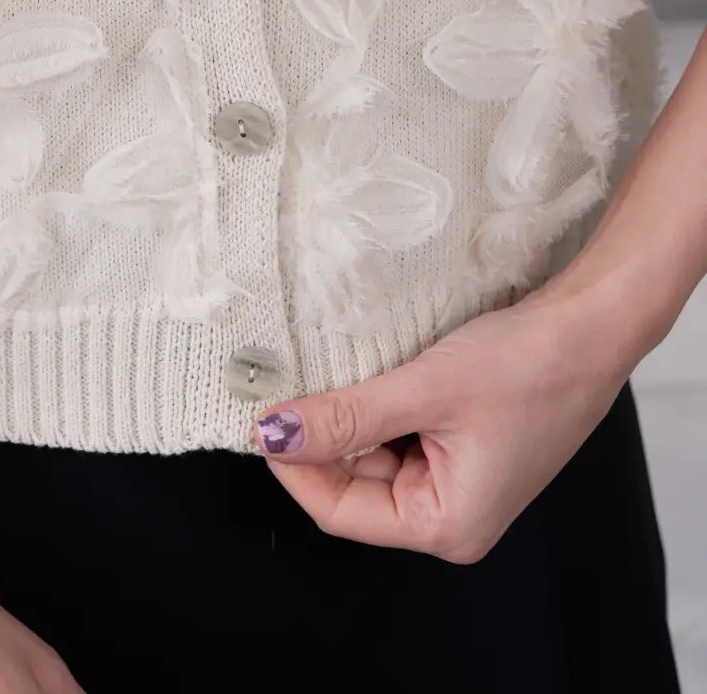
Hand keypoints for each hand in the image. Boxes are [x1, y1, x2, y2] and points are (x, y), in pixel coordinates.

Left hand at [251, 275, 635, 562]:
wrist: (590, 326)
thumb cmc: (526, 365)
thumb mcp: (423, 390)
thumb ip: (346, 417)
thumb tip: (274, 434)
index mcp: (448, 525)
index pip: (342, 513)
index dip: (296, 467)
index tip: (261, 419)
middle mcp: (453, 515)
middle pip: (356, 486)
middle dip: (322, 437)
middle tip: (285, 384)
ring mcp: (459, 480)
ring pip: (374, 456)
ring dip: (349, 416)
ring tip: (328, 370)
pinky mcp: (463, 446)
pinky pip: (400, 434)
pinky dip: (378, 405)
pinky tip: (367, 371)